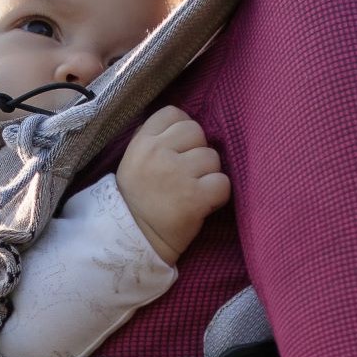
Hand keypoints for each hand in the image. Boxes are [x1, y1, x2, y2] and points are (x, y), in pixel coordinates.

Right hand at [115, 104, 230, 262]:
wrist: (133, 243)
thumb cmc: (136, 202)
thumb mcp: (132, 162)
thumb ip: (153, 139)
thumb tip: (181, 123)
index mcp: (141, 143)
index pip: (173, 113)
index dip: (181, 129)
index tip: (178, 150)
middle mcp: (158, 154)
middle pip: (197, 131)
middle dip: (196, 151)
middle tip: (186, 174)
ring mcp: (177, 175)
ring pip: (212, 158)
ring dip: (207, 175)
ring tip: (192, 191)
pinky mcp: (195, 198)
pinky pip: (223, 182)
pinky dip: (217, 195)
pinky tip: (203, 204)